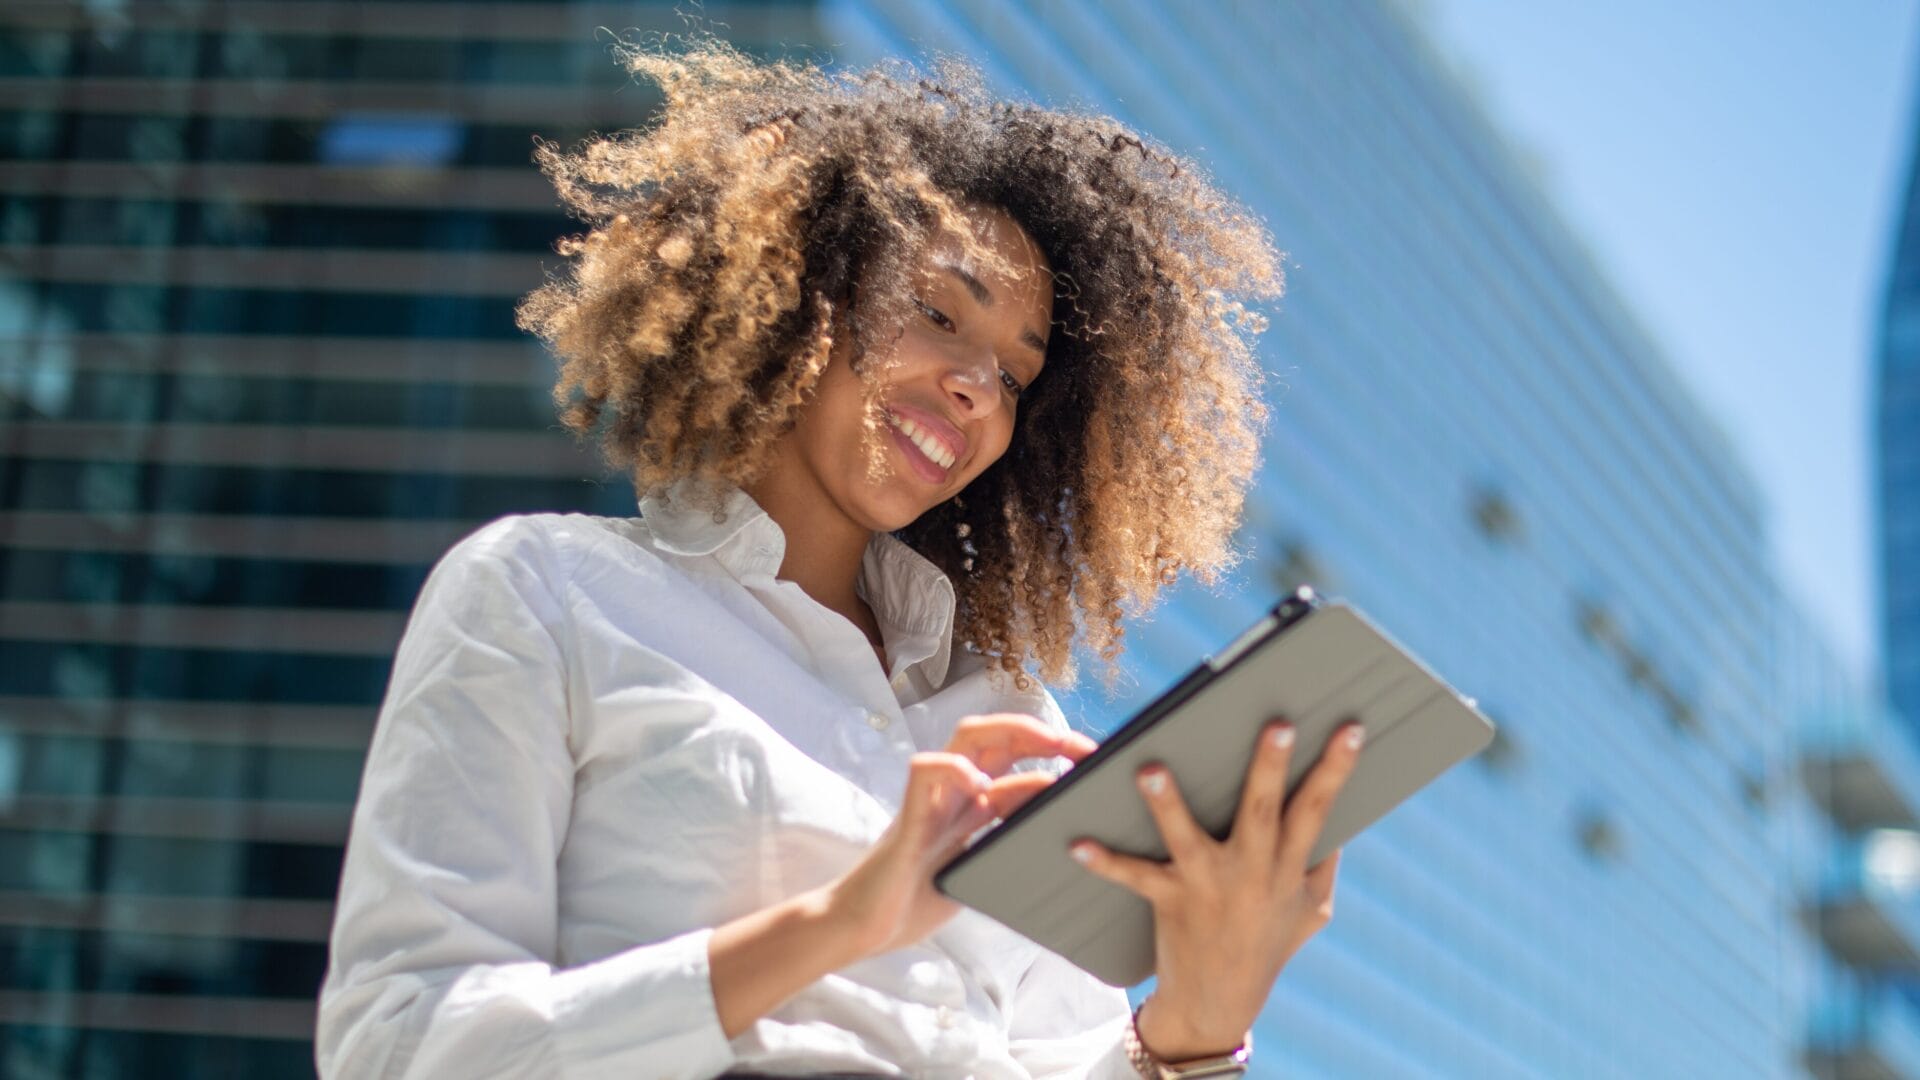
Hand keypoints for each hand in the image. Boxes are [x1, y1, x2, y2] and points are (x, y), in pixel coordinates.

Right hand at [826, 713, 1098, 959]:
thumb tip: (1067, 839)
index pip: (1015, 760)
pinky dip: (954, 768)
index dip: (1054, 753)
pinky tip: (980, 785)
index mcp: (971, 805)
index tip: (1094, 760)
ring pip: (964, 738)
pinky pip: (924, 770)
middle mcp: (952, 793)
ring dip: (1009, 732)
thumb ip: (1009, 845)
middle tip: (1080, 745)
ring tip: (1047, 743)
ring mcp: (929, 799)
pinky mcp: (907, 816)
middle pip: (994, 735)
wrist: (863, 927)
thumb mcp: (979, 870)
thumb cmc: (916, 901)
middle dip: (1039, 730)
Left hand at [1070, 719, 1363, 1060]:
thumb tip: (1334, 807)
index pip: (1318, 810)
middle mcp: (1252, 873)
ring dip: (1168, 804)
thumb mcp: (1312, 908)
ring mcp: (1208, 886)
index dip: (1336, 769)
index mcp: (1288, 867)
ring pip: (1188, 838)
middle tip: (1277, 724)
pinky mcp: (1170, 900)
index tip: (1351, 729)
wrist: (1219, 1004)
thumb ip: (1322, 861)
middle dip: (1270, 768)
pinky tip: (1077, 844)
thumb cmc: (1267, 942)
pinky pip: (1134, 878)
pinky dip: (1105, 862)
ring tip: (1149, 769)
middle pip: (1262, 812)